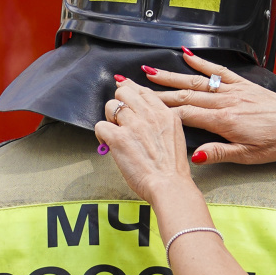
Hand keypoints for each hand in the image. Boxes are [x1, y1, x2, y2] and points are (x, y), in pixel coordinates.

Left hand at [94, 79, 195, 201]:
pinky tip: (107, 144)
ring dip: (109, 119)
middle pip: (124, 92)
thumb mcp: (175, 136)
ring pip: (110, 106)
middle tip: (120, 120)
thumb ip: (161, 123)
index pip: (143, 91)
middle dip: (119, 104)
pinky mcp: (119, 139)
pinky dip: (101, 135)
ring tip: (114, 133)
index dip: (131, 89)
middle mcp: (149, 115)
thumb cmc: (172, 169)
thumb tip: (145, 118)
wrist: (170, 185)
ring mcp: (134, 125)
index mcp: (165, 114)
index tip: (124, 90)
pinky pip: (100, 125)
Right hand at [144, 51, 275, 164]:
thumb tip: (193, 157)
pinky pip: (218, 71)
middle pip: (185, 96)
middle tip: (132, 88)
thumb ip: (219, 154)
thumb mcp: (248, 157)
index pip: (185, 116)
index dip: (161, 113)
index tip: (140, 110)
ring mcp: (234, 90)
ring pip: (196, 82)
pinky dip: (201, 63)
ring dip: (171, 76)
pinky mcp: (243, 84)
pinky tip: (186, 56)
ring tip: (149, 71)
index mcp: (225, 122)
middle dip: (156, 92)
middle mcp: (226, 102)